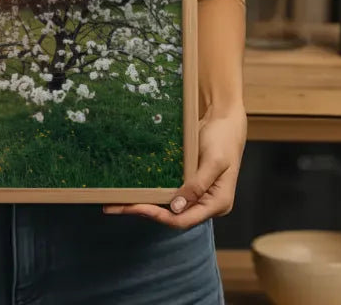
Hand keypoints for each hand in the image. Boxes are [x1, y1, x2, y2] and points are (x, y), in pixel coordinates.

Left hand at [102, 104, 246, 228]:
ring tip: (117, 202)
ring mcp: (197, 194)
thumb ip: (197, 185)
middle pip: (173, 216)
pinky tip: (135, 190)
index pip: (184, 220)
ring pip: (168, 206)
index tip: (136, 207)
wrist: (225, 119)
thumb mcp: (213, 161)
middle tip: (115, 206)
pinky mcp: (189, 183)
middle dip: (145, 211)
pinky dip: (153, 192)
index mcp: (217, 204)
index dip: (159, 216)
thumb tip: (176, 208)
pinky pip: (169, 192)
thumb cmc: (223, 139)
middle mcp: (206, 204)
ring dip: (145, 204)